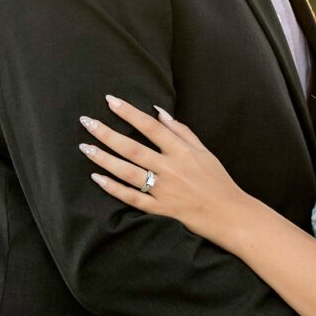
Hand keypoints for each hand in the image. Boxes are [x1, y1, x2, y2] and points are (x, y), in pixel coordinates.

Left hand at [79, 96, 246, 243]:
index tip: (110, 101)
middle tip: (86, 121)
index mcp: (181, 151)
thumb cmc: (217, 180)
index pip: (150, 126)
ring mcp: (163, 190)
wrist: (230, 214)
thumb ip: (181, 131)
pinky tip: (97, 178)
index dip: (129, 112)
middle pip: (132, 148)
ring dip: (104, 159)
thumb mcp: (203, 150)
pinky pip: (132, 198)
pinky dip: (114, 188)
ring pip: (128, 172)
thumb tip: (159, 111)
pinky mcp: (160, 209)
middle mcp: (170, 168)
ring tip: (85, 147)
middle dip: (107, 133)